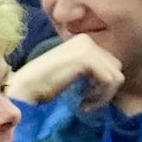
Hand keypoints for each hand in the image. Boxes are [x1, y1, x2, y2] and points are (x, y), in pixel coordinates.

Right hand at [7, 31, 125, 108]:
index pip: (110, 64)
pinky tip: (83, 102)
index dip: (102, 85)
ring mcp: (87, 47)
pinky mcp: (86, 59)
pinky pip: (110, 81)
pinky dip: (100, 97)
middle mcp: (87, 39)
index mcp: (83, 41)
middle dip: (105, 89)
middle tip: (85, 100)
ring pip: (116, 76)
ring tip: (84, 102)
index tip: (85, 97)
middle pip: (116, 68)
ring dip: (102, 95)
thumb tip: (114, 80)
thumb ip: (90, 71)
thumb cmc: (43, 86)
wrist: (24, 88)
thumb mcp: (71, 73)